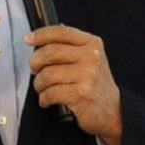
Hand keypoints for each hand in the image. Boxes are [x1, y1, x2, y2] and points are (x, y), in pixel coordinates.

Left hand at [27, 25, 121, 144]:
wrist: (115, 111)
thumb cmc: (96, 84)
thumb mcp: (90, 58)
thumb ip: (71, 46)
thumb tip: (45, 35)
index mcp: (92, 44)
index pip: (61, 32)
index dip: (40, 34)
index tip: (29, 39)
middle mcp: (91, 56)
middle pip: (49, 52)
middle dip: (35, 63)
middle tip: (35, 70)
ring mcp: (87, 75)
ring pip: (47, 74)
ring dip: (39, 84)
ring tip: (43, 89)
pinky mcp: (81, 94)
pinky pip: (50, 92)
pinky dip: (44, 98)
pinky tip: (47, 100)